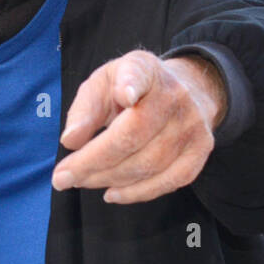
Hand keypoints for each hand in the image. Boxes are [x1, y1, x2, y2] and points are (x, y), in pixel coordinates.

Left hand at [52, 50, 227, 204]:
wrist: (185, 89)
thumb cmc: (131, 90)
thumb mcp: (102, 85)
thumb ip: (85, 109)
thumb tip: (71, 140)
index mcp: (145, 70)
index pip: (139, 75)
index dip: (132, 85)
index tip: (124, 94)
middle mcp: (175, 95)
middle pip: (132, 136)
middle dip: (92, 162)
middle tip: (62, 178)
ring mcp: (192, 124)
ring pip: (148, 164)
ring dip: (108, 179)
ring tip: (83, 182)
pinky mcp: (200, 150)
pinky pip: (168, 181)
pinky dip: (137, 193)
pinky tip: (112, 193)